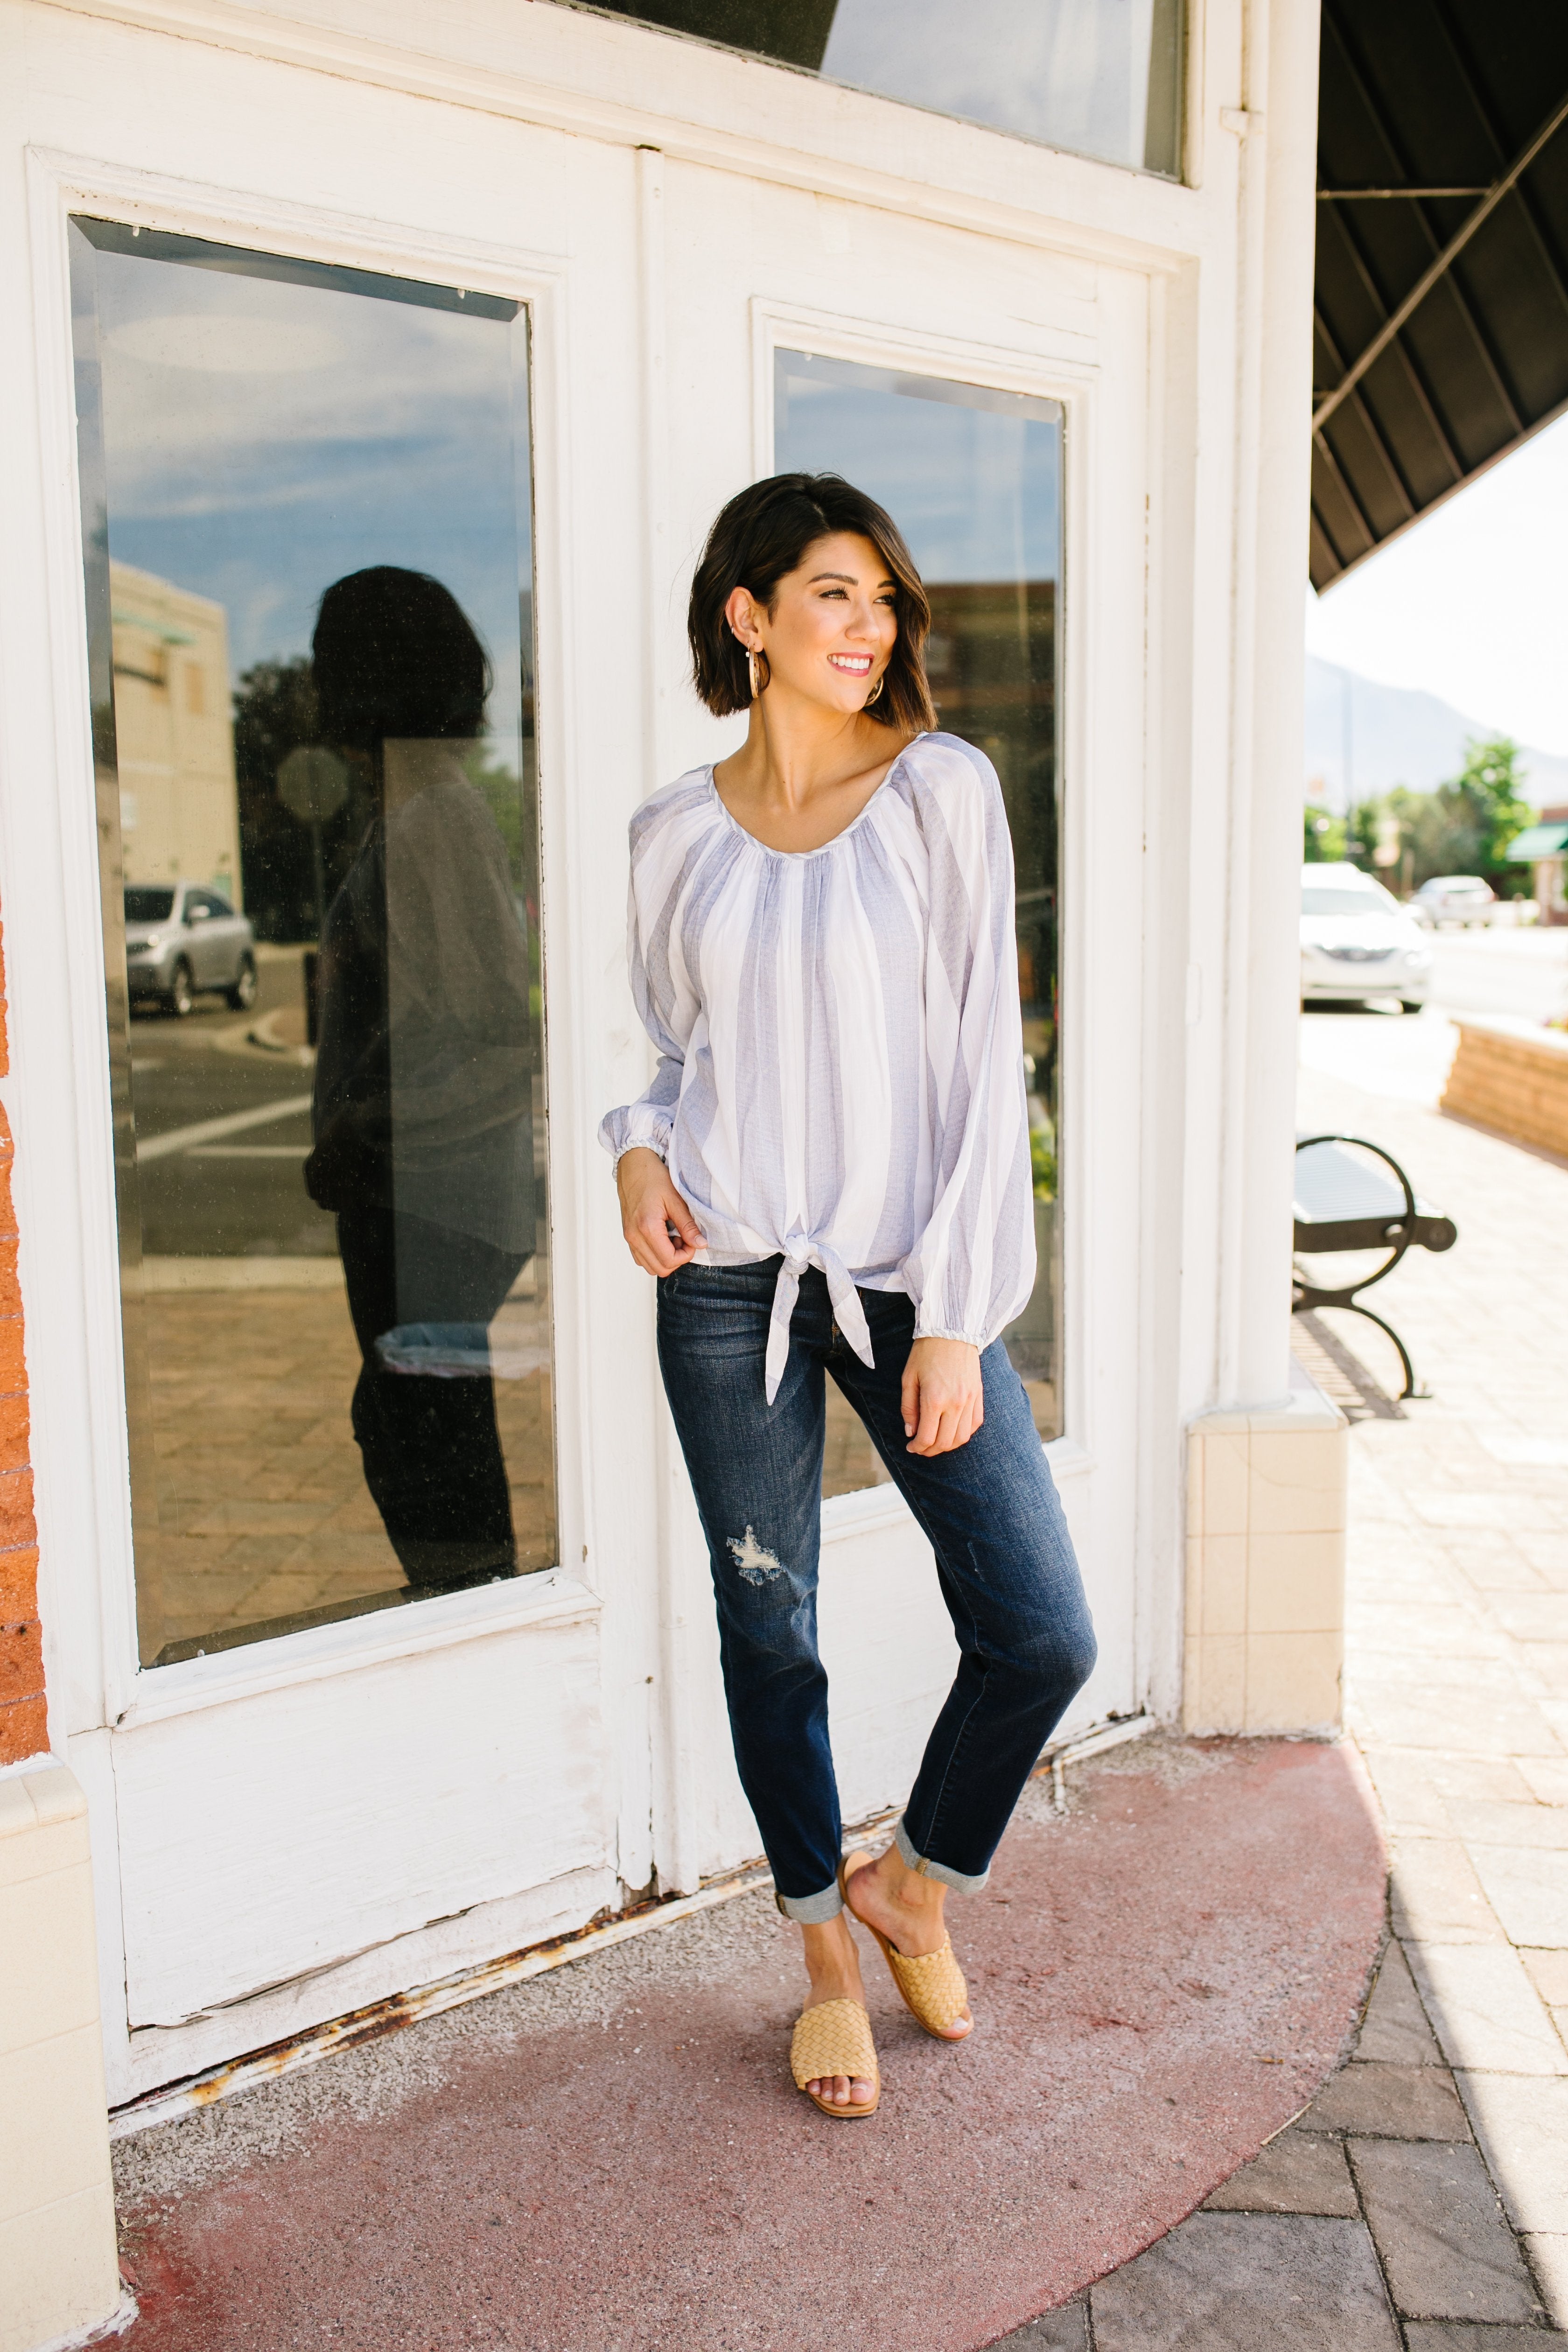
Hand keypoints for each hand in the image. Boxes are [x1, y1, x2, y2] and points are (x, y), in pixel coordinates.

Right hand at [617, 1147, 700, 1275]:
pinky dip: (655, 1254)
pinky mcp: (628, 1235)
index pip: (669, 1261)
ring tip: (673, 1237)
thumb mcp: (676, 1199)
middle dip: (677, 1258)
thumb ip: (688, 1225)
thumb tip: (701, 1244)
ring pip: (649, 1267)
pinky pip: (641, 1257)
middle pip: (659, 1269)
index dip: (686, 1255)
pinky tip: (662, 1237)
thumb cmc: (653, 1177)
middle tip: (684, 1238)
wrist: (632, 1165)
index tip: (692, 1239)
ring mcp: (629, 1237)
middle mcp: (634, 1236)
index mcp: (647, 1227)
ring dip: (665, 1258)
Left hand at [901, 1337, 983, 1455]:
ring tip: (936, 1442)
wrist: (952, 1331)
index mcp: (934, 1399)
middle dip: (930, 1450)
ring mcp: (970, 1400)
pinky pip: (975, 1424)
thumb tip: (910, 1432)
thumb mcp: (908, 1378)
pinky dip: (963, 1434)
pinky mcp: (979, 1395)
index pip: (927, 1437)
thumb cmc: (926, 1353)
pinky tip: (952, 1431)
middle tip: (920, 1448)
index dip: (917, 1448)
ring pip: (962, 1438)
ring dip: (948, 1446)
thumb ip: (908, 1408)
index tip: (910, 1448)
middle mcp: (955, 1403)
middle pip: (945, 1442)